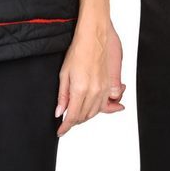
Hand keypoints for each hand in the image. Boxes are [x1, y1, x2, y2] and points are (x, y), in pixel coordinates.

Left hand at [55, 16, 124, 136]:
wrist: (94, 38)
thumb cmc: (78, 51)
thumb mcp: (64, 74)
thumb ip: (63, 96)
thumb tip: (60, 111)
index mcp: (81, 89)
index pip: (72, 116)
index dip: (65, 127)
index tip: (60, 132)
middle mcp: (94, 92)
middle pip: (84, 117)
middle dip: (74, 122)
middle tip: (65, 122)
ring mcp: (104, 89)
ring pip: (94, 113)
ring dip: (84, 117)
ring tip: (75, 115)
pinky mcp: (109, 86)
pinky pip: (103, 105)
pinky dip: (95, 110)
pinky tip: (89, 108)